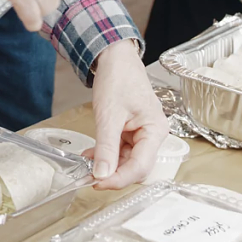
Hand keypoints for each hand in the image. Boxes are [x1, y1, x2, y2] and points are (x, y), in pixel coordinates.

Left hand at [88, 41, 166, 187]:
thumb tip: (101, 174)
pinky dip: (106, 156)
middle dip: (113, 175)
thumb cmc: (119, 78)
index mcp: (155, 131)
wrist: (115, 58)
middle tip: (89, 178)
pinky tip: (90, 157)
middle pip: (135, 168)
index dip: (119, 179)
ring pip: (126, 162)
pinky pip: (120, 151)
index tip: (97, 183)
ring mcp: (142, 135)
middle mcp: (153, 135)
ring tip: (86, 168)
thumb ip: (105, 147)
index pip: (140, 166)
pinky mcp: (131, 133)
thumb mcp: (109, 115)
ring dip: (107, 166)